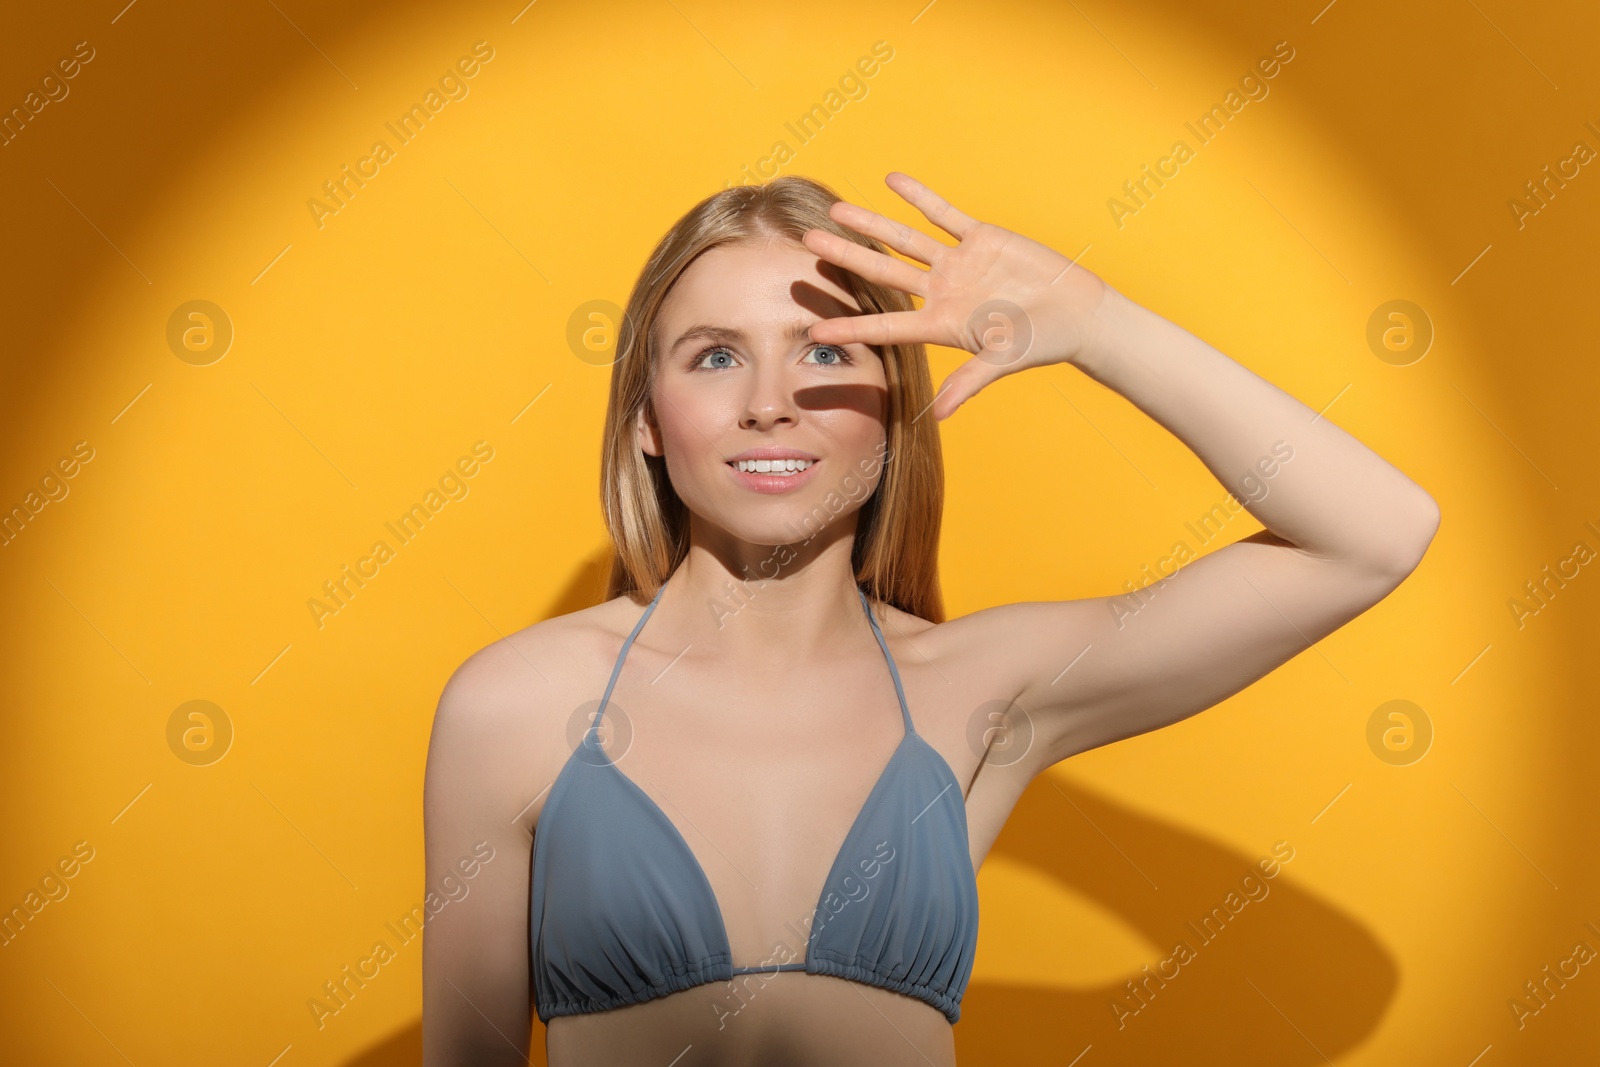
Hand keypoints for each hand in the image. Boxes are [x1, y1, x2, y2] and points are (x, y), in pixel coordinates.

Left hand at [801, 171, 1109, 419]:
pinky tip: (891, 181)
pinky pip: (943, 213)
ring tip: (836, 210)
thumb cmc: (1043, 343)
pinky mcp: (981, 238)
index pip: (887, 326)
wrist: (1078, 314)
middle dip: (845, 260)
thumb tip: (940, 415)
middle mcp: (942, 292)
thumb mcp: (1003, 362)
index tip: (814, 331)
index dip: (851, 327)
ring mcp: (958, 263)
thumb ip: (969, 383)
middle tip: (807, 247)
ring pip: (905, 240)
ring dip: (871, 225)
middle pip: (882, 273)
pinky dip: (919, 196)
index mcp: (942, 324)